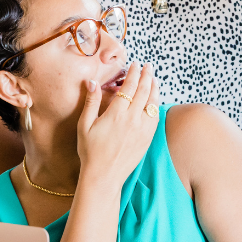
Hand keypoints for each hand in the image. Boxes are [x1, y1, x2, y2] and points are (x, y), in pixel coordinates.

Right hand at [76, 61, 160, 187]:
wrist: (104, 176)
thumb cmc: (90, 151)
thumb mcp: (84, 125)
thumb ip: (91, 102)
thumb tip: (92, 82)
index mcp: (116, 114)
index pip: (129, 86)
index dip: (134, 73)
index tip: (136, 65)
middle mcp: (132, 120)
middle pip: (144, 91)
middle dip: (147, 76)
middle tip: (148, 66)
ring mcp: (142, 129)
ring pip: (153, 103)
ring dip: (155, 88)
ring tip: (154, 79)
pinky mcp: (148, 139)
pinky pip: (156, 117)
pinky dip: (156, 105)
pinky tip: (155, 101)